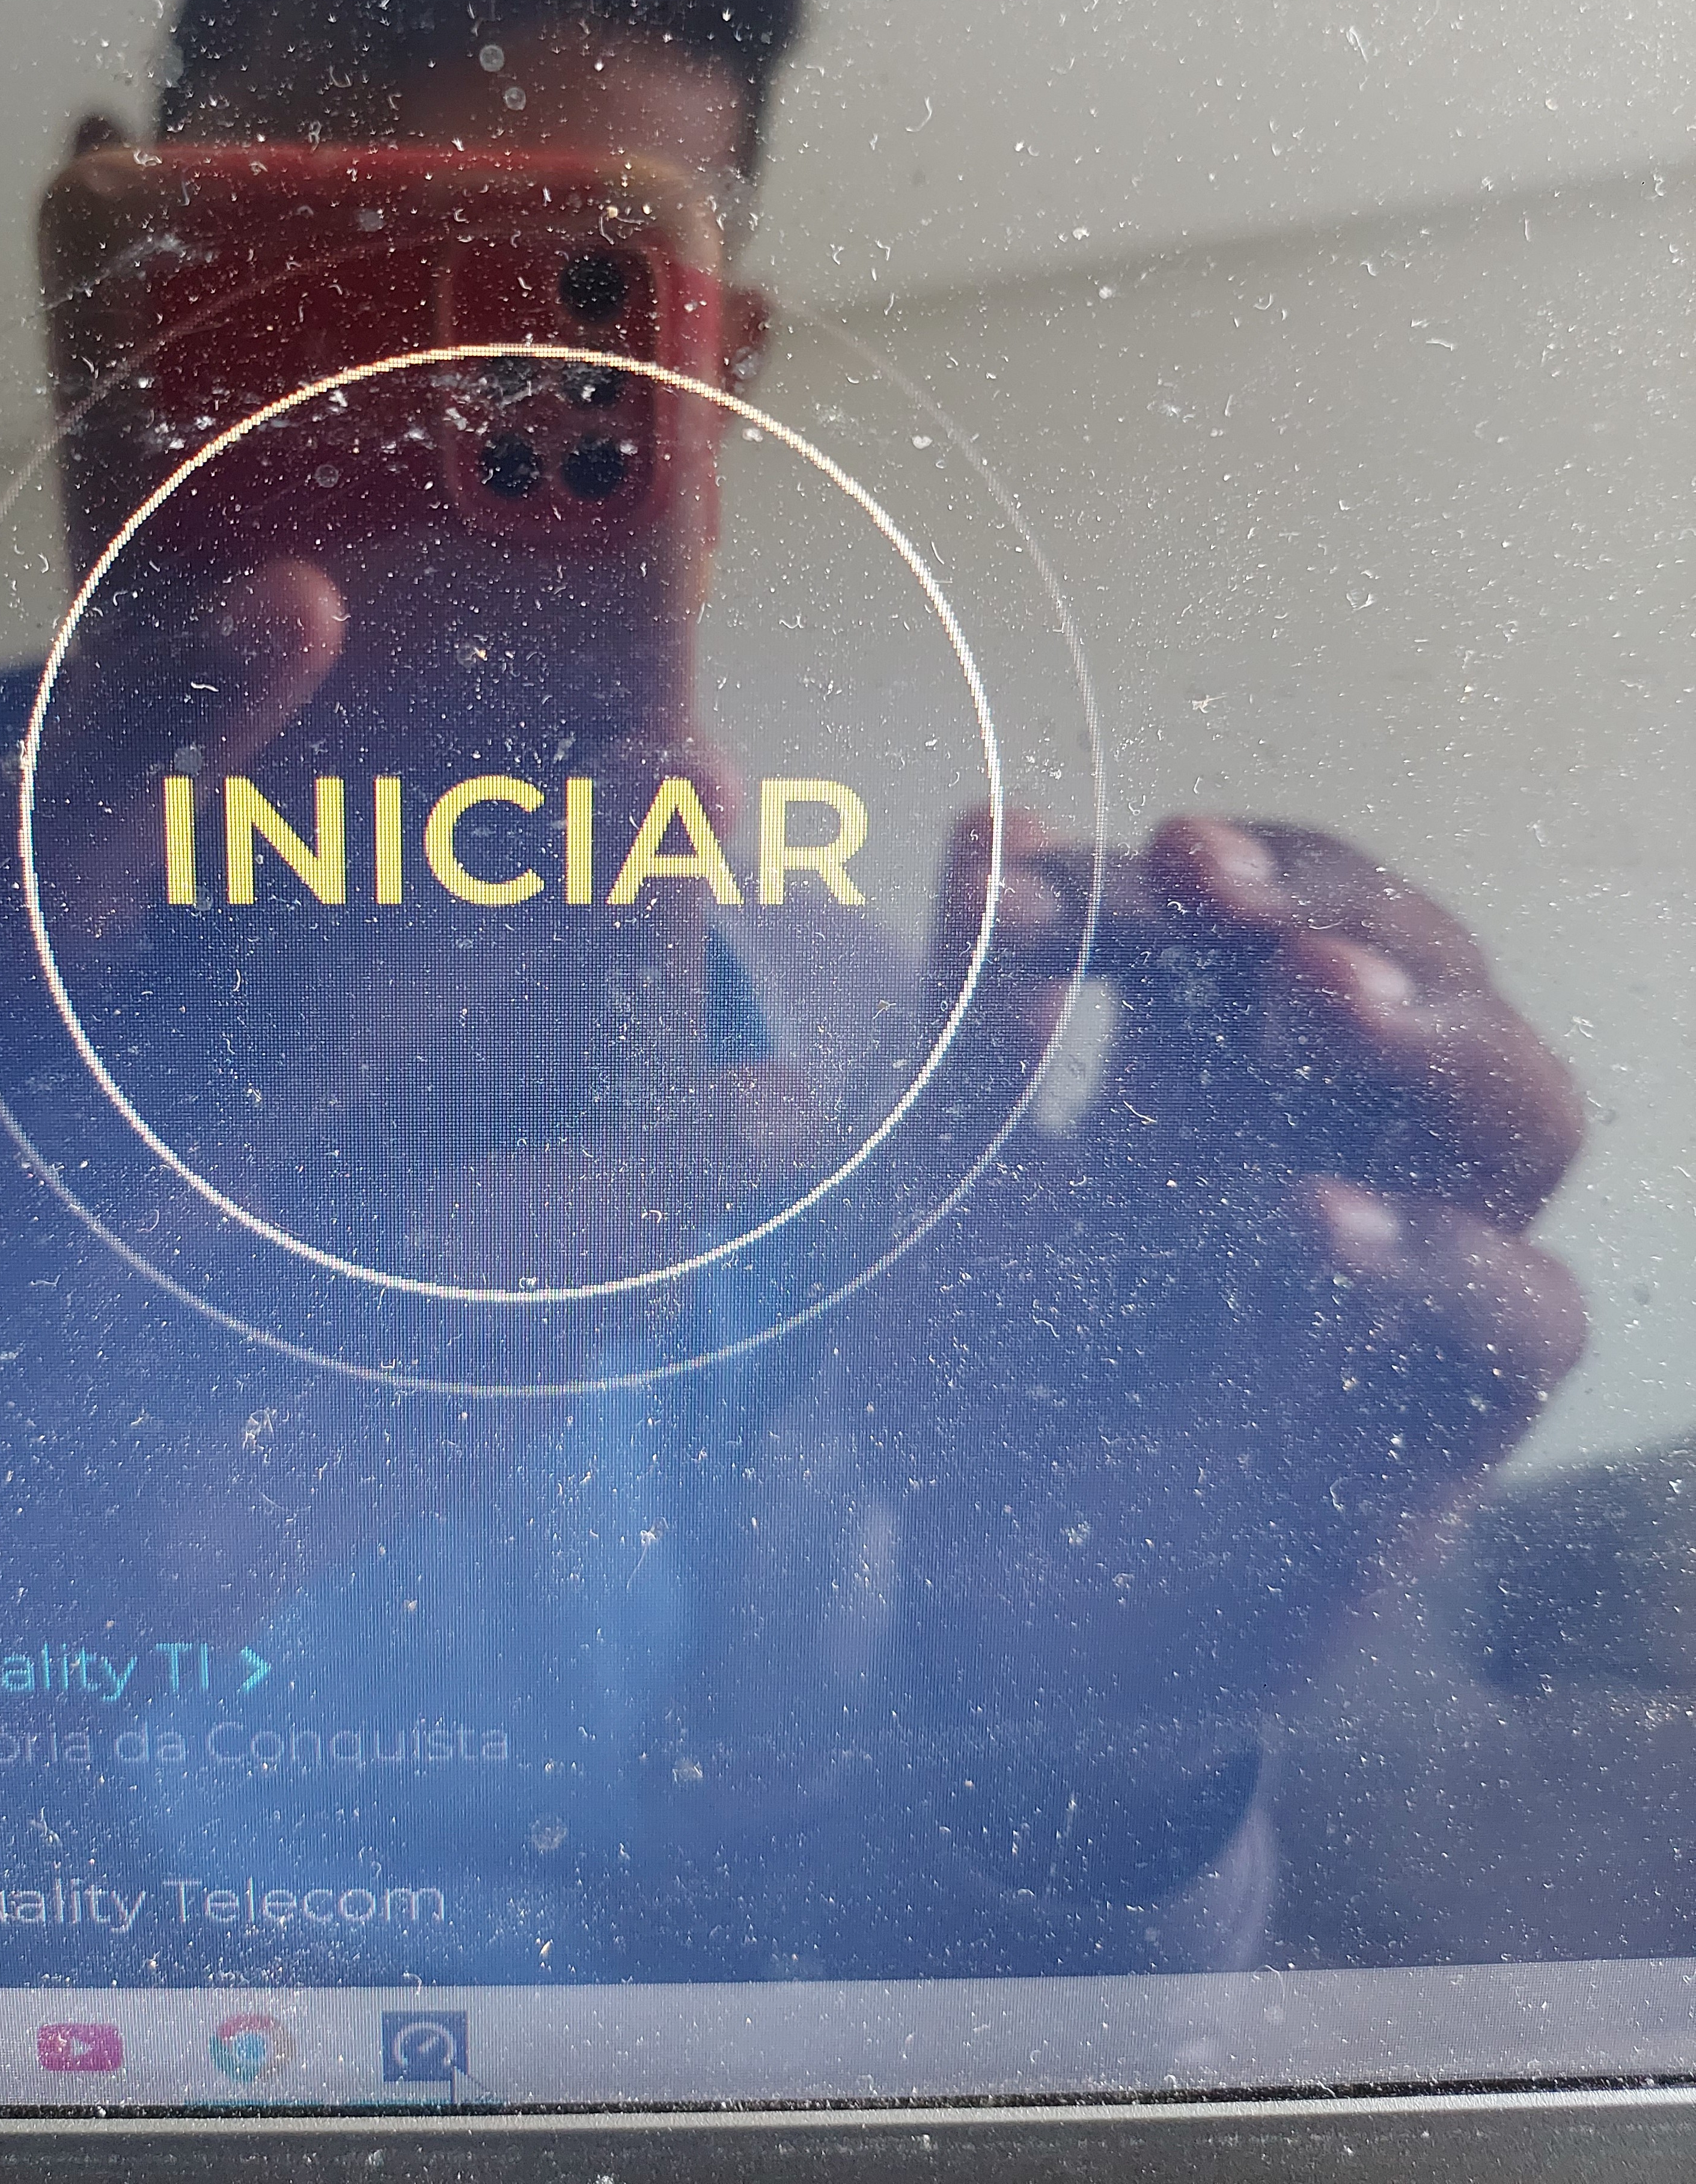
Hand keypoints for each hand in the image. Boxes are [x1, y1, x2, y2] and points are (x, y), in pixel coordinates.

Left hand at [869, 812, 1587, 1739]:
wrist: (996, 1612)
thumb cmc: (973, 1386)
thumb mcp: (924, 1206)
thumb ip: (955, 1039)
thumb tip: (980, 829)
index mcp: (1215, 1068)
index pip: (1250, 907)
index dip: (1162, 870)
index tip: (1027, 879)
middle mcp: (1338, 1136)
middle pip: (1415, 956)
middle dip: (1321, 895)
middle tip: (1202, 872)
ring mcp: (1414, 1262)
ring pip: (1517, 1100)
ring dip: (1425, 1026)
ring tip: (1305, 993)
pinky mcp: (1445, 1409)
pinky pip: (1517, 1310)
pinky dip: (1433, 1257)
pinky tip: (1311, 1220)